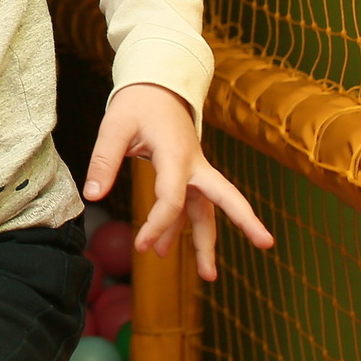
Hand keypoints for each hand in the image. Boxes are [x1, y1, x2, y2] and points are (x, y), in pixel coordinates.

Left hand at [84, 82, 272, 279]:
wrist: (155, 84)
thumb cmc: (136, 103)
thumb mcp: (115, 126)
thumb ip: (104, 160)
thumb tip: (93, 196)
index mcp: (177, 154)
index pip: (172, 198)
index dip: (158, 225)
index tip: (141, 246)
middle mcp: (194, 165)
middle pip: (225, 197)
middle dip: (245, 221)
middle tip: (267, 244)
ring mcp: (195, 170)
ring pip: (208, 209)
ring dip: (208, 240)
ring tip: (208, 277)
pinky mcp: (188, 174)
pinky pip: (190, 206)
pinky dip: (180, 228)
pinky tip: (166, 249)